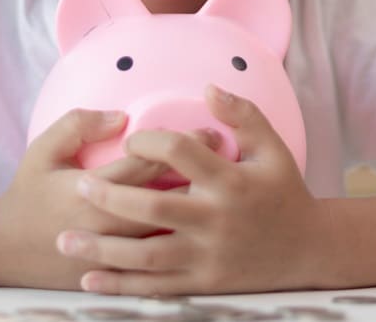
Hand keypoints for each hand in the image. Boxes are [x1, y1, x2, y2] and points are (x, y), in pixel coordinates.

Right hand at [0, 108, 216, 289]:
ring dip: (198, 211)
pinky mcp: (115, 275)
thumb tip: (121, 116)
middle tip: (230, 162)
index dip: (183, 147)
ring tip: (226, 192)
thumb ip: (79, 125)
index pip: (148, 166)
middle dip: (202, 177)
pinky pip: (159, 262)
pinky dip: (184, 244)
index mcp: (91, 191)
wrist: (5, 249)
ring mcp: (113, 254)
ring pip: (169, 233)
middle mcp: (108, 225)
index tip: (212, 132)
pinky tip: (204, 228)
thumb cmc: (28, 192)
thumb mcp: (44, 150)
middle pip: (168, 199)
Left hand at [56, 85, 324, 295]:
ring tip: (66, 238)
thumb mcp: (272, 148)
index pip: (181, 155)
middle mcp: (216, 220)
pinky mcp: (203, 282)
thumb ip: (243, 115)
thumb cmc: (285, 191)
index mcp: (230, 181)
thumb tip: (208, 88)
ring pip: (147, 255)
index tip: (130, 140)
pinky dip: (122, 285)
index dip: (150, 143)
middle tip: (79, 187)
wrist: (309, 249)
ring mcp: (208, 256)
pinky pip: (156, 287)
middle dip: (111, 198)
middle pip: (153, 209)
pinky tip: (90, 279)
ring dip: (103, 248)